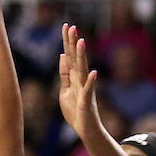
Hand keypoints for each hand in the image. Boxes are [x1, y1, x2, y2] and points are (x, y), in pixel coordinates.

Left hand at [58, 23, 100, 138]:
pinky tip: (93, 72)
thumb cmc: (75, 111)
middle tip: (71, 26)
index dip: (68, 42)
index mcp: (74, 77)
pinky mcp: (87, 101)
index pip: (70, 55)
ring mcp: (85, 89)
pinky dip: (91, 81)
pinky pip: (89, 90)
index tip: (66, 26)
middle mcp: (80, 80)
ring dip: (82, 56)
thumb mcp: (65, 90)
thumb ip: (64, 74)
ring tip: (81, 41)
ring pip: (82, 70)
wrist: (85, 129)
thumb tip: (63, 55)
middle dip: (73, 43)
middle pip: (76, 58)